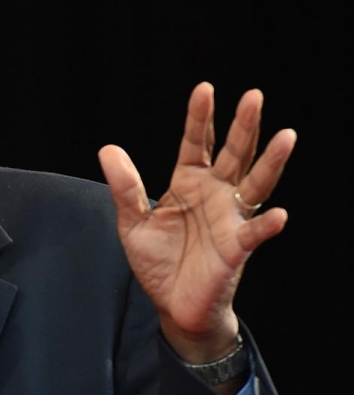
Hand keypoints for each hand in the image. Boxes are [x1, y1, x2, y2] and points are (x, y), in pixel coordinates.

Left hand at [97, 82, 296, 361]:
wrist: (173, 305)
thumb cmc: (158, 261)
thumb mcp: (133, 222)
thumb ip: (125, 188)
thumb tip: (107, 149)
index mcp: (189, 183)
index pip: (196, 144)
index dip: (200, 118)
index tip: (204, 89)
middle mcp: (216, 194)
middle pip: (234, 154)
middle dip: (243, 126)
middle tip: (254, 95)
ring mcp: (230, 219)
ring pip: (255, 184)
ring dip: (270, 162)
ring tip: (286, 135)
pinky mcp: (237, 249)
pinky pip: (255, 234)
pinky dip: (266, 225)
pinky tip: (277, 215)